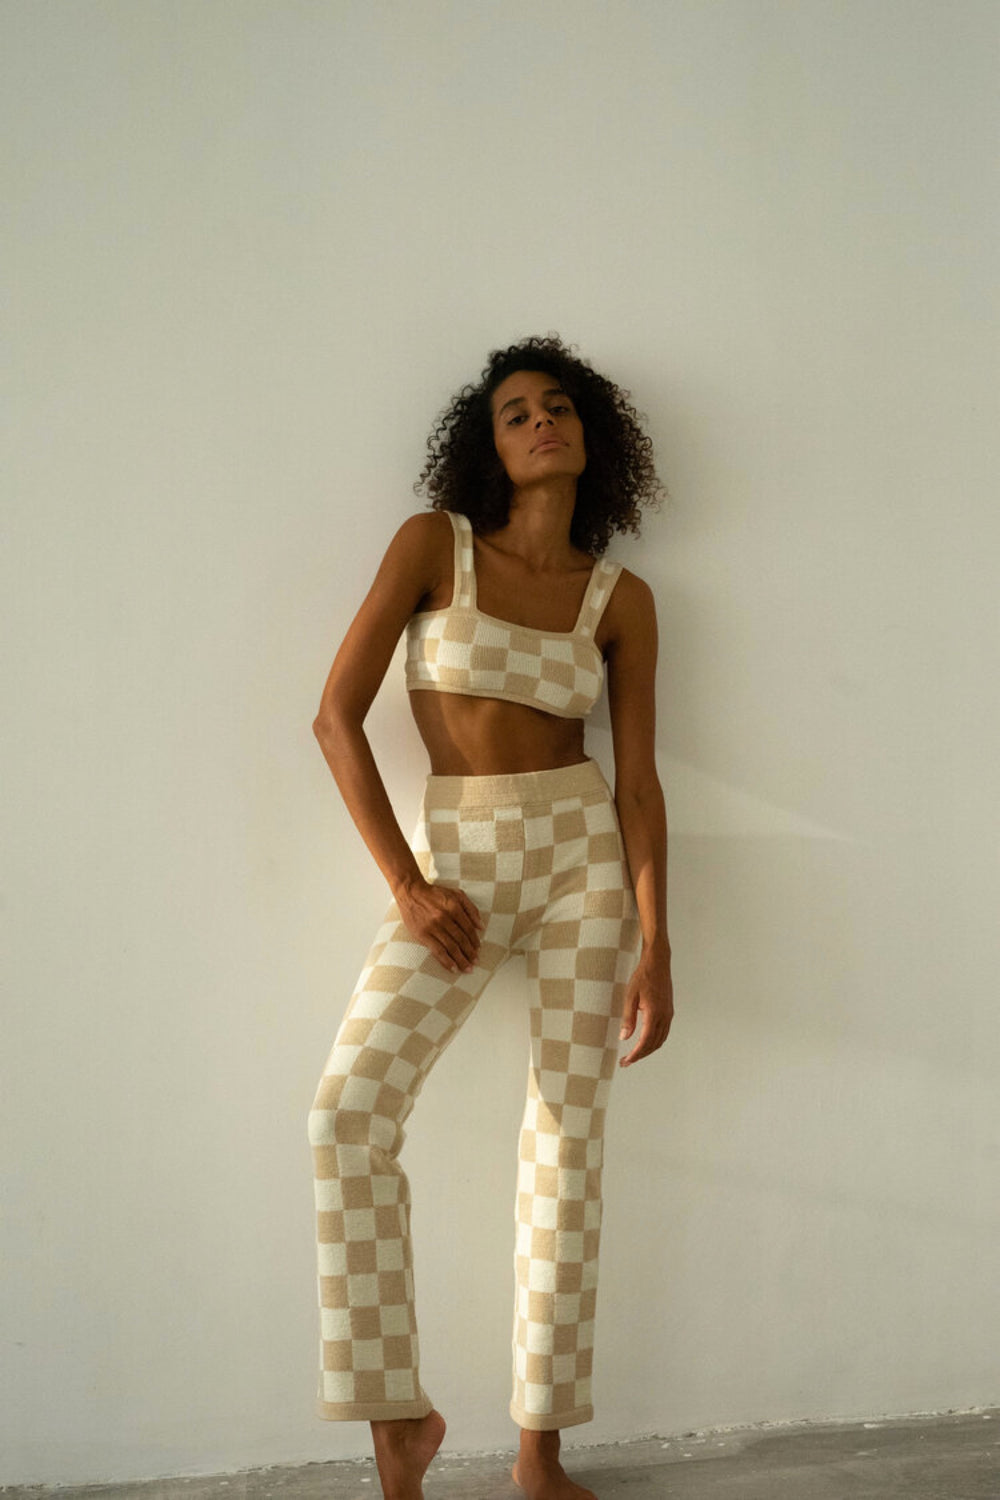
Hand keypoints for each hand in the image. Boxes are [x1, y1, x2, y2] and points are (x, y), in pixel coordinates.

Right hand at [393, 873, 484, 973]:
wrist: (411, 892)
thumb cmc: (435, 894)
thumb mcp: (457, 894)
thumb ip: (471, 909)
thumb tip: (481, 926)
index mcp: (454, 908)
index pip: (468, 929)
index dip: (475, 941)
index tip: (478, 949)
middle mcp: (444, 918)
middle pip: (461, 940)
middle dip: (470, 953)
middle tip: (475, 962)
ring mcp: (433, 927)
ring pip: (451, 947)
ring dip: (461, 960)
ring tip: (467, 968)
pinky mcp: (423, 934)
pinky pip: (437, 951)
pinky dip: (446, 961)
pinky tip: (453, 968)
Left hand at [619, 939, 672, 1066]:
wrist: (657, 962)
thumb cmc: (642, 977)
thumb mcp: (630, 996)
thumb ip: (628, 1018)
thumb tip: (624, 1037)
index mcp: (654, 1014)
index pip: (645, 1041)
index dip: (636, 1054)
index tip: (626, 1061)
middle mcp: (664, 1017)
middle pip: (654, 1044)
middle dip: (640, 1055)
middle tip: (626, 1061)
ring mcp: (668, 1014)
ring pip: (660, 1040)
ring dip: (648, 1050)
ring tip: (634, 1055)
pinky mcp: (669, 1011)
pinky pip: (663, 1032)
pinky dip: (654, 1041)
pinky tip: (645, 1042)